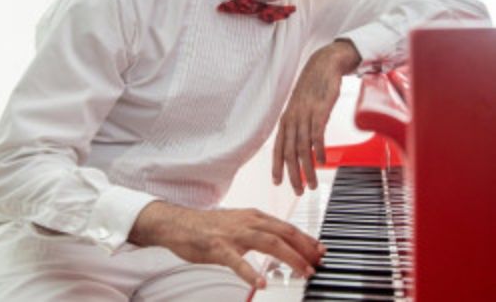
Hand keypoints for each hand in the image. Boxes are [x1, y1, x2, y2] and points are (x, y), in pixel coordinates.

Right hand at [129, 201, 325, 288]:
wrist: (180, 223)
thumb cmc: (210, 226)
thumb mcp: (239, 224)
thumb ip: (259, 232)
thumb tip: (280, 243)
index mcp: (254, 216)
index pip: (286, 227)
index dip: (305, 238)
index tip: (320, 250)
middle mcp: (248, 221)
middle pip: (283, 232)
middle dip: (304, 247)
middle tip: (318, 263)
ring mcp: (233, 233)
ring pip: (268, 242)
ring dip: (289, 257)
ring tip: (302, 272)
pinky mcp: (218, 247)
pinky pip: (236, 261)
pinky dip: (250, 272)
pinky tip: (259, 284)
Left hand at [272, 40, 360, 194]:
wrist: (324, 65)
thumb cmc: (313, 88)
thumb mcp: (301, 107)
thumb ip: (299, 124)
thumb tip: (300, 145)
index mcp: (286, 119)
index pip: (278, 147)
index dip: (277, 166)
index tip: (277, 183)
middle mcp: (292, 118)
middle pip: (289, 152)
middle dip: (292, 174)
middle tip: (298, 191)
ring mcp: (305, 115)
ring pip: (302, 148)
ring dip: (307, 169)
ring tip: (312, 184)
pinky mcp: (320, 111)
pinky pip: (317, 135)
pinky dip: (319, 151)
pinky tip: (322, 163)